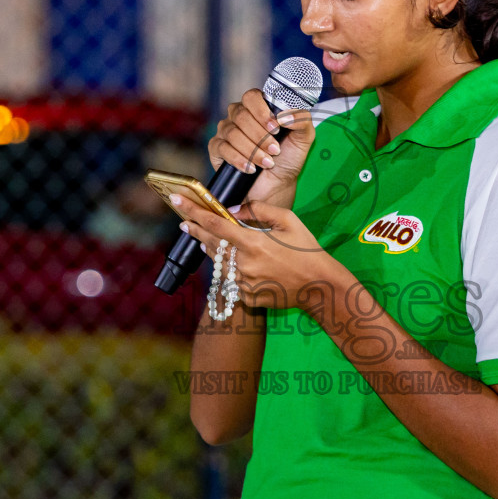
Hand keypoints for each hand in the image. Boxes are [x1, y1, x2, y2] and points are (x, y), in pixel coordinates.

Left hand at [170, 194, 342, 307]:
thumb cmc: (306, 249)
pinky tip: (233, 264)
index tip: (178, 202)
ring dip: (211, 250)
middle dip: (196, 231)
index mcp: (253, 243)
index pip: (215, 225)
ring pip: (219, 264)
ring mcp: (244, 283)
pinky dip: (230, 270)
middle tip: (185, 222)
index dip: (194, 212)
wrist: (319, 286)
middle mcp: (244, 264)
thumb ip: (258, 210)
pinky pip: (231, 280)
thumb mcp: (288, 219)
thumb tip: (232, 209)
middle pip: (211, 244)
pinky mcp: (247, 296)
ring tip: (206, 240)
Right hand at [208, 89, 315, 207]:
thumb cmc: (288, 157)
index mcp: (258, 108)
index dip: (262, 111)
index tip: (276, 128)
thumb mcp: (303, 137)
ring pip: (232, 133)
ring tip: (267, 162)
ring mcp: (226, 131)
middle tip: (275, 150)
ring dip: (252, 150)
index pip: (251, 96)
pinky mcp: (217, 149)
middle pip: (241, 115)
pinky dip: (239, 159)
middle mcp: (239, 116)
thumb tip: (285, 116)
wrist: (278, 184)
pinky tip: (251, 169)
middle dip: (260, 136)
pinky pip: (222, 148)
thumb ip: (301, 119)